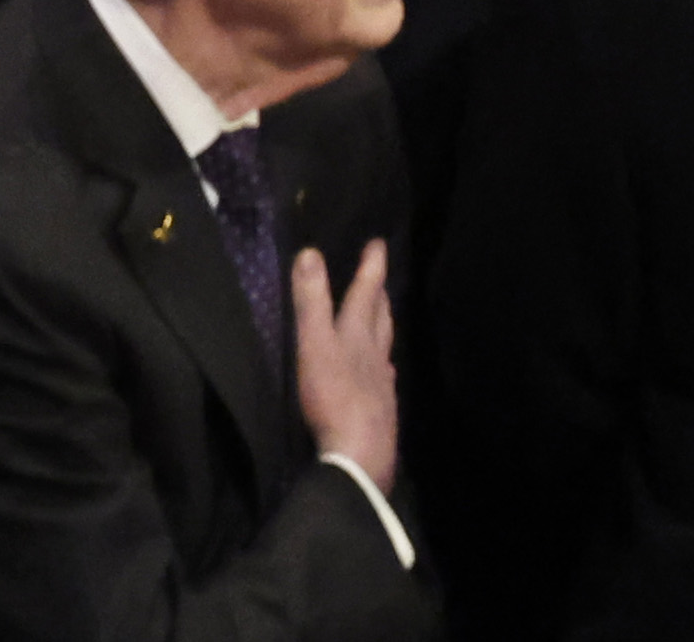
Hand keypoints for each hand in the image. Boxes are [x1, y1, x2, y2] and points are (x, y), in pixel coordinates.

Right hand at [291, 240, 398, 492]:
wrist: (361, 449)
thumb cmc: (334, 395)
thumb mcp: (314, 344)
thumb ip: (311, 302)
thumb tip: (309, 253)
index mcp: (358, 336)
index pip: (365, 293)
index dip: (371, 267)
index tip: (379, 243)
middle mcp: (375, 354)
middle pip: (379, 318)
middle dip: (379, 294)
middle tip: (381, 277)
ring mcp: (380, 381)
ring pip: (384, 346)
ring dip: (382, 327)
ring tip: (382, 318)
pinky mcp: (379, 407)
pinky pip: (382, 376)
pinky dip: (380, 364)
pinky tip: (382, 372)